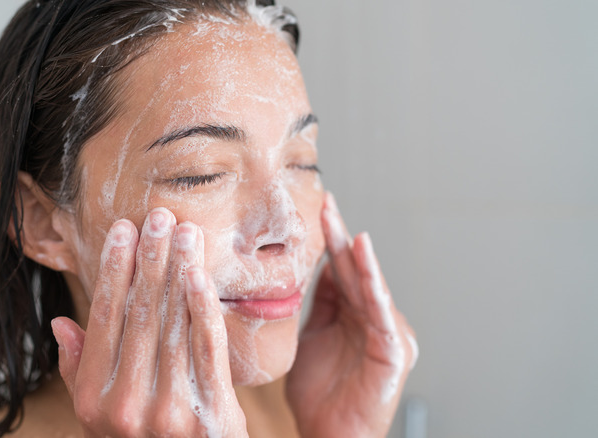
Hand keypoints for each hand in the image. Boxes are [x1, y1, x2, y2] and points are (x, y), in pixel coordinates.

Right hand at [51, 208, 247, 436]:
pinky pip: (206, 348)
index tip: (123, 232)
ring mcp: (169, 411)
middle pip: (139, 315)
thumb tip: (62, 324)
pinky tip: (199, 274)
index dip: (113, 272)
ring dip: (178, 271)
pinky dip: (203, 307)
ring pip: (172, 324)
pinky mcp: (211, 413)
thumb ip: (80, 371)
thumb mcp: (99, 417)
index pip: (103, 321)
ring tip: (184, 232)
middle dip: (149, 260)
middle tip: (158, 217)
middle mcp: (126, 405)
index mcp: (94, 400)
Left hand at [286, 192, 417, 437]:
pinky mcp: (394, 350)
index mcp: (351, 315)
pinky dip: (374, 283)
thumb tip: (308, 270)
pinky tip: (364, 257)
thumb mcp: (310, 338)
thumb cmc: (319, 396)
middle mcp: (371, 319)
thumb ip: (316, 306)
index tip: (316, 210)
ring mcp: (385, 333)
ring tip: (342, 224)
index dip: (328, 241)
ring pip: (369, 286)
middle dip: (339, 237)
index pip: (338, 271)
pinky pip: (381, 312)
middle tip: (325, 203)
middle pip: (353, 271)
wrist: (329, 436)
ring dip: (356, 255)